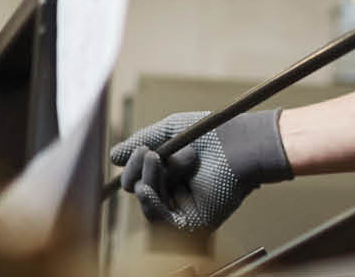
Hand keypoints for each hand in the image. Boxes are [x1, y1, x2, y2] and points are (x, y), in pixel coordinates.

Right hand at [109, 110, 291, 231]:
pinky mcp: (193, 222)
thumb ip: (141, 143)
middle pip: (140, 192)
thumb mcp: (169, 132)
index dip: (134, 167)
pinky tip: (146, 188)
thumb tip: (113, 157)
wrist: (241, 142)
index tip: (136, 151)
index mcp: (173, 173)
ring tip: (156, 157)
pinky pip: (161, 220)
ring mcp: (185, 208)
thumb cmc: (213, 133)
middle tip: (148, 153)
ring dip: (145, 180)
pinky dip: (149, 204)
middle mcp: (178, 192)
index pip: (142, 177)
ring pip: (147, 205)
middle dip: (136, 172)